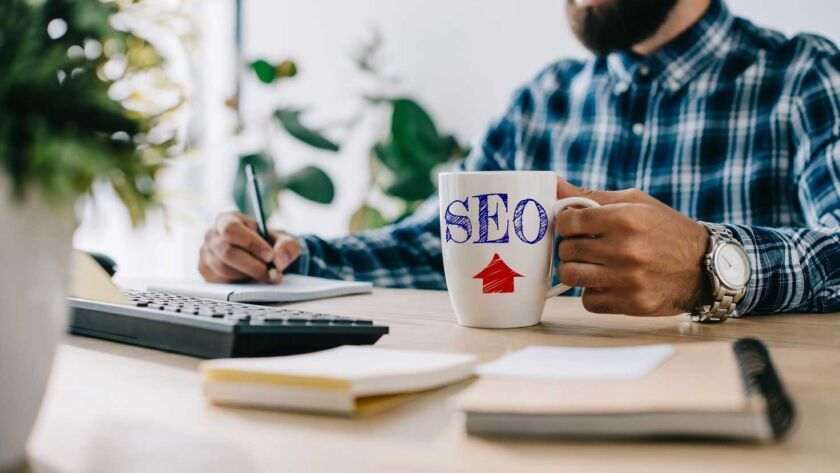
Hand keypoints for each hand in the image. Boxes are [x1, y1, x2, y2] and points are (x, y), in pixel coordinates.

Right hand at [198, 211, 301, 282]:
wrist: (261, 257)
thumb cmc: (269, 244)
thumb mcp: (284, 241)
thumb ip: (287, 246)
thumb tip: (279, 260)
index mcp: (228, 219)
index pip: (232, 229)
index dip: (251, 244)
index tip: (270, 256)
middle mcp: (212, 235)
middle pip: (226, 252)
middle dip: (252, 265)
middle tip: (271, 272)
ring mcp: (206, 254)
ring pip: (223, 269)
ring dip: (248, 276)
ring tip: (264, 275)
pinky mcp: (206, 272)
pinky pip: (220, 281)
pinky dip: (238, 283)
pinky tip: (250, 279)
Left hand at [555, 179, 709, 315]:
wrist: (704, 267)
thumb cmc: (665, 229)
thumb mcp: (635, 203)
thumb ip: (591, 196)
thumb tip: (553, 184)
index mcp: (626, 219)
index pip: (568, 221)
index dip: (567, 223)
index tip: (575, 226)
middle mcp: (627, 249)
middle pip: (567, 250)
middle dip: (571, 247)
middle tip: (585, 246)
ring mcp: (629, 280)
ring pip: (571, 276)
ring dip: (576, 270)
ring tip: (590, 265)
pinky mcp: (632, 304)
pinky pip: (589, 301)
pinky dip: (593, 293)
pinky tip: (608, 283)